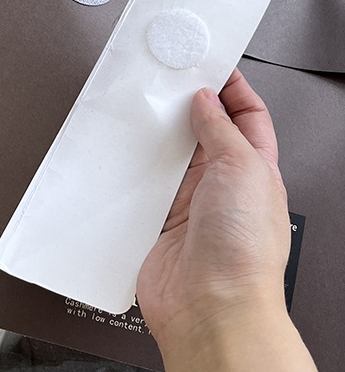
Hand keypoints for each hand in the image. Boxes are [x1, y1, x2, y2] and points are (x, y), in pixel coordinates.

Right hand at [136, 69, 290, 350]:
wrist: (210, 308)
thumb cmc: (242, 252)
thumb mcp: (243, 169)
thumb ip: (222, 129)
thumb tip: (206, 100)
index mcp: (253, 168)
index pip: (245, 115)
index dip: (229, 87)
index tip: (206, 62)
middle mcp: (220, 183)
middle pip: (200, 130)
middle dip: (182, 104)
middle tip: (162, 79)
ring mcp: (186, 200)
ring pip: (166, 153)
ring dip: (152, 134)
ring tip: (138, 109)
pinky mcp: (155, 217)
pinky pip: (139, 182)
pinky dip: (127, 166)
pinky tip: (118, 152)